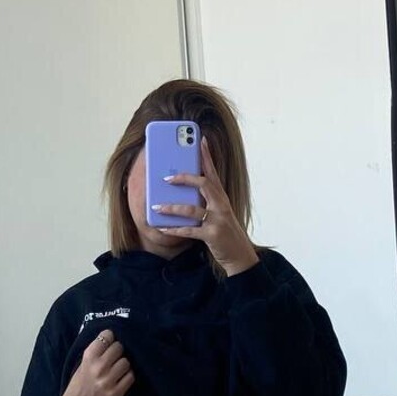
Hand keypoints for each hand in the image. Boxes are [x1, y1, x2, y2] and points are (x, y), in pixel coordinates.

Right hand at [61, 330, 134, 395]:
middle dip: (118, 351)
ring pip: (126, 362)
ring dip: (123, 365)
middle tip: (114, 357)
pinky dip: (128, 376)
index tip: (110, 341)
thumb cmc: (80, 384)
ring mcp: (107, 381)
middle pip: (119, 347)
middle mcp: (98, 367)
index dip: (110, 337)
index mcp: (88, 357)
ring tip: (118, 369)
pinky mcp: (115, 393)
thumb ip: (96, 352)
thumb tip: (113, 337)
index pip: (107, 336)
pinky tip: (121, 379)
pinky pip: (130, 377)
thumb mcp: (82, 364)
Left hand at [152, 135, 258, 274]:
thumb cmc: (225, 231)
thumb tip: (181, 191)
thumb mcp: (218, 212)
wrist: (240, 255)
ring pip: (192, 209)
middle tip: (166, 177)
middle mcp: (221, 205)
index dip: (207, 155)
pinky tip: (163, 228)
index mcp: (221, 197)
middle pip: (203, 184)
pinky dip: (174, 229)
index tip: (200, 140)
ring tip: (156, 207)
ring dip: (172, 208)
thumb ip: (204, 201)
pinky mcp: (212, 235)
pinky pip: (189, 230)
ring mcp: (218, 220)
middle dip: (184, 178)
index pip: (213, 171)